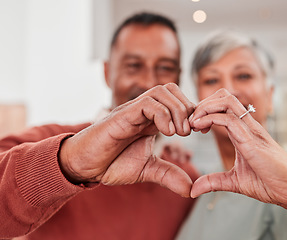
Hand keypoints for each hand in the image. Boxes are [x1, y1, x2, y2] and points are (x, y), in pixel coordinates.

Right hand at [59, 83, 194, 196]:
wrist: (85, 166)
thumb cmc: (112, 164)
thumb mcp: (148, 170)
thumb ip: (169, 175)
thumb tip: (190, 189)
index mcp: (152, 119)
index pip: (177, 101)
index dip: (193, 112)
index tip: (201, 131)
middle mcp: (144, 111)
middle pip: (172, 89)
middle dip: (187, 108)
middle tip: (190, 131)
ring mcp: (133, 110)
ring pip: (161, 91)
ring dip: (177, 110)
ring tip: (179, 133)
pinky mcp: (122, 115)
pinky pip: (147, 103)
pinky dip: (162, 115)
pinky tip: (165, 132)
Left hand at [189, 89, 286, 205]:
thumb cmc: (270, 183)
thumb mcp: (234, 182)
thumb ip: (214, 181)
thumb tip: (193, 189)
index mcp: (244, 132)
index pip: (223, 107)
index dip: (204, 111)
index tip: (193, 126)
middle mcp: (248, 126)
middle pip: (224, 97)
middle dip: (203, 103)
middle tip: (190, 121)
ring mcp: (252, 131)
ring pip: (227, 101)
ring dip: (205, 107)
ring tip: (193, 122)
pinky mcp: (253, 141)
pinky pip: (230, 120)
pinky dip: (211, 118)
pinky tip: (200, 128)